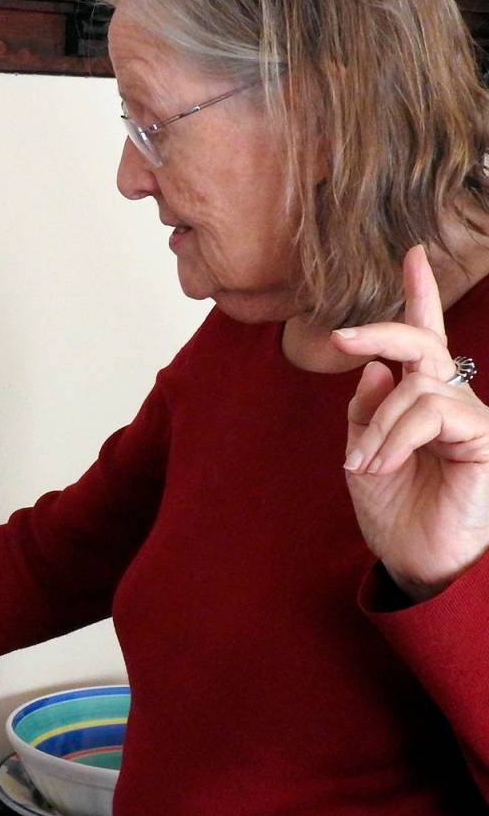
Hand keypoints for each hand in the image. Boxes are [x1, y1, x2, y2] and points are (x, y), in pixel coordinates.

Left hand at [332, 245, 488, 600]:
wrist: (415, 562)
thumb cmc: (394, 510)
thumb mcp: (363, 454)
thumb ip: (367, 410)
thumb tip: (374, 367)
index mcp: (418, 401)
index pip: (421, 341)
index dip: (418, 295)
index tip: (412, 253)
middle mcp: (449, 400)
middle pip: (422, 343)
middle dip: (382, 330)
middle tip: (341, 337)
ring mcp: (468, 418)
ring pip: (417, 385)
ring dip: (377, 426)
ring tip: (360, 465)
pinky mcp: (482, 438)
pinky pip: (432, 413)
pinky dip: (395, 437)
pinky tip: (380, 466)